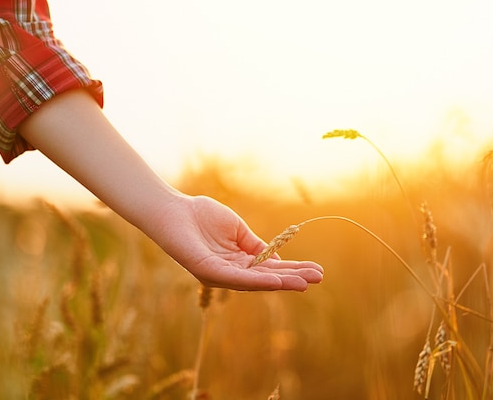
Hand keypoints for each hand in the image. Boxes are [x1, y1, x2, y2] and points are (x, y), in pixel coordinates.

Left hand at [152, 195, 323, 290]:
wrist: (174, 210)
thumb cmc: (202, 216)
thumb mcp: (238, 230)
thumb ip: (256, 245)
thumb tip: (279, 261)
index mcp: (238, 262)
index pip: (269, 269)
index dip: (292, 269)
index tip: (316, 270)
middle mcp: (230, 273)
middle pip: (267, 278)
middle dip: (293, 278)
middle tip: (319, 278)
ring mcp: (220, 274)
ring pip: (255, 281)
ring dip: (281, 282)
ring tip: (305, 282)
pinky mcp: (208, 271)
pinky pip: (236, 278)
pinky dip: (258, 280)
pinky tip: (276, 281)